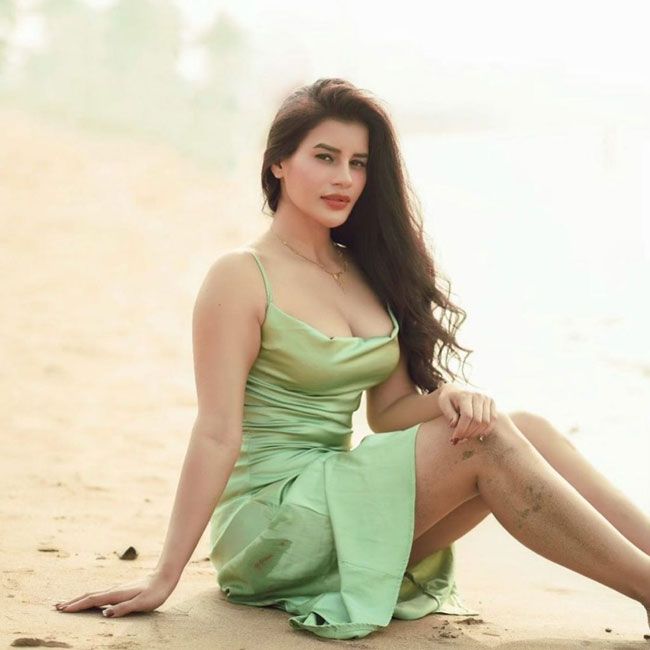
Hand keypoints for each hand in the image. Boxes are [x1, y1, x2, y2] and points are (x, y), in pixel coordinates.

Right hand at [54, 571, 176, 617]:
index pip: (92, 600)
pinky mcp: (121, 590)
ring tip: (67, 603)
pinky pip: (101, 594)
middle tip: (56, 606)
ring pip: (94, 594)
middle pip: (89, 595)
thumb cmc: (155, 592)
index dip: (77, 605)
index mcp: (116, 594)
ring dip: (79, 599)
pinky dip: (90, 598)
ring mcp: (117, 589)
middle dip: (73, 601)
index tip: (62, 609)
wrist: (164, 576)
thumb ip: (124, 608)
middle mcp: (114, 590)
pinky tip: (90, 601)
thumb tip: (105, 613)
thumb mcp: (142, 603)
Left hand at [437, 382, 497, 444]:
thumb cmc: (448, 399)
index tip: (454, 438)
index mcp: (465, 395)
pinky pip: (493, 419)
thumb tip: (454, 424)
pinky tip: (477, 434)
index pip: (467, 416)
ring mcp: (486, 399)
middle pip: (477, 420)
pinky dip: (486, 429)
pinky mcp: (492, 403)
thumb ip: (449, 414)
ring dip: (476, 433)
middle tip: (460, 440)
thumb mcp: (443, 404)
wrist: (456, 390)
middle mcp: (478, 396)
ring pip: (486, 422)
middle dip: (468, 433)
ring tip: (467, 437)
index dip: (462, 429)